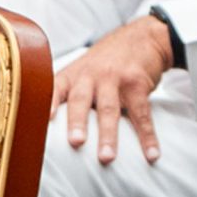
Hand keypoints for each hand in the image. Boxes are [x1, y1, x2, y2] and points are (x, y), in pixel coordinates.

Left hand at [51, 16, 174, 165]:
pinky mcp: (137, 84)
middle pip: (81, 100)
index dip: (48, 103)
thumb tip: (49, 131)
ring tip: (106, 158)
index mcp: (72, 75)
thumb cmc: (104, 63)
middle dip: (78, 122)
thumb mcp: (81, 71)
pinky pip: (141, 113)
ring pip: (109, 109)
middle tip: (76, 143)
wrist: (140, 38)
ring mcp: (114, 78)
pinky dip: (147, 136)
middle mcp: (90, 76)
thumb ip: (68, 94)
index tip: (45, 120)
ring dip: (108, 135)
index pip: (55, 88)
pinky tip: (151, 154)